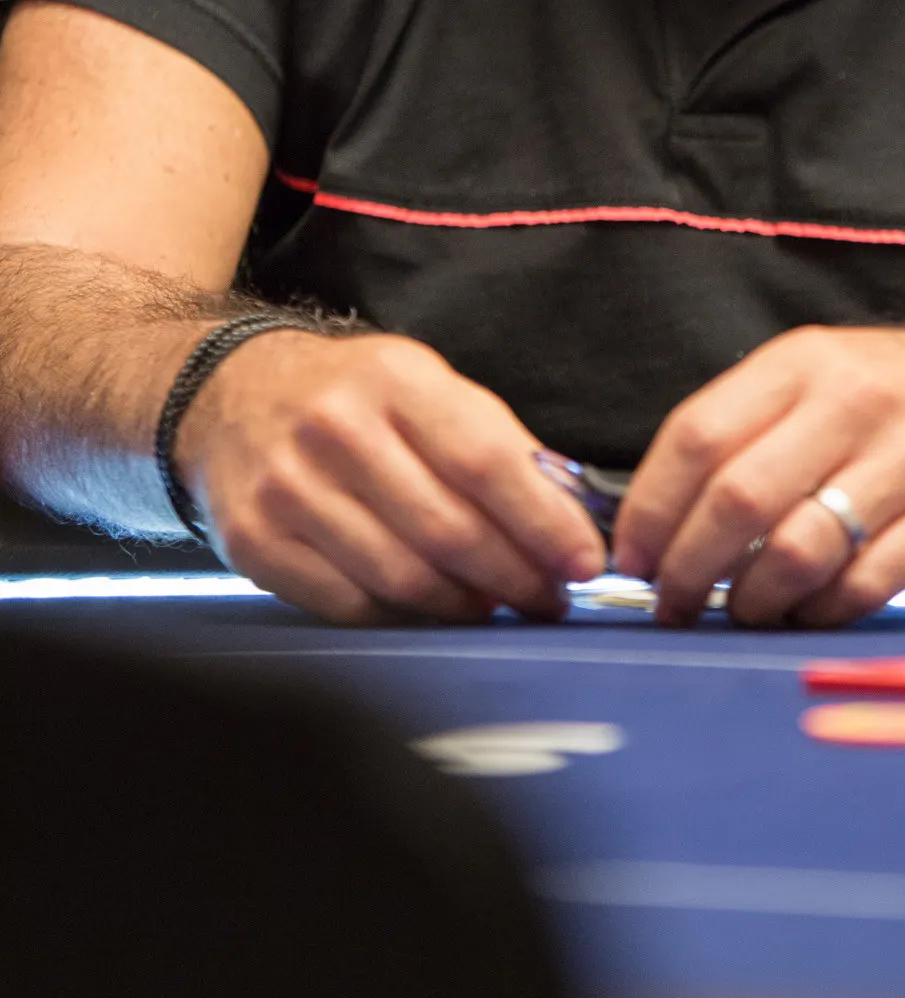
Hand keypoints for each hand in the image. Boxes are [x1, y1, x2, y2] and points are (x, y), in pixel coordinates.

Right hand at [178, 329, 607, 623]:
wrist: (228, 395)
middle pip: (447, 529)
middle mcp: (336, 430)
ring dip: (464, 604)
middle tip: (549, 597)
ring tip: (497, 605)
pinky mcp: (256, 542)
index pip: (486, 461)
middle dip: (515, 575)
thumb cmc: (351, 395)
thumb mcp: (423, 383)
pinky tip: (434, 610)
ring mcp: (288, 489)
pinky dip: (404, 617)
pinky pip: (350, 603)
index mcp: (394, 380)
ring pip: (402, 577)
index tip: (583, 561)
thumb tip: (567, 512)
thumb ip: (493, 439)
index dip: (543, 521)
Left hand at [610, 323, 904, 627]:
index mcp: (808, 361)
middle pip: (737, 500)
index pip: (698, 434)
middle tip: (672, 604)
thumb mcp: (827, 375)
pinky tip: (803, 615)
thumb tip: (659, 520)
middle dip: (687, 569)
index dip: (651, 508)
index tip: (631, 557)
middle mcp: (857, 403)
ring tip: (741, 611)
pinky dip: (816, 615)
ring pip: (795, 553)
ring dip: (750, 601)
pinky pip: (861, 587)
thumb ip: (750, 430)